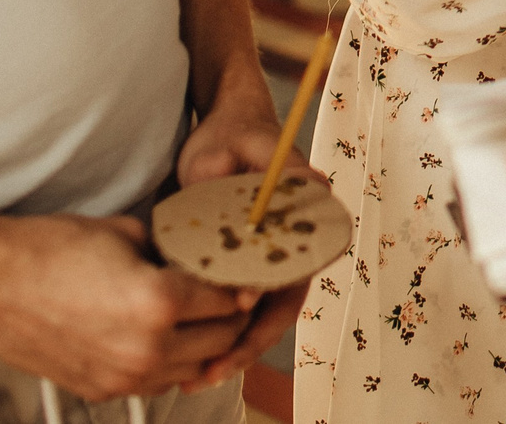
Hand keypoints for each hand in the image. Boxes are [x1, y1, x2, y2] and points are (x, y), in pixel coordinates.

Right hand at [0, 203, 257, 401]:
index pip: (229, 299)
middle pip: (222, 339)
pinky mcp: (101, 390)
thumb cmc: (47, 249)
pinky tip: (165, 335)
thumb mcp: (125, 232)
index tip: (249, 271)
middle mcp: (146, 349)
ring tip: (201, 313)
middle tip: (232, 292)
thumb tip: (203, 259)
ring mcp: (123, 377)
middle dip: (232, 315)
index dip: (242, 281)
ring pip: (195, 368)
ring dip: (206, 343)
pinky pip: (159, 382)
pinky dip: (172, 361)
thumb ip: (173, 250)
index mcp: (158, 303)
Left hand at [169, 77, 316, 389]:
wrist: (223, 129)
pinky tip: (199, 359)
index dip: (274, 291)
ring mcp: (274, 256)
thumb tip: (306, 185)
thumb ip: (264, 168)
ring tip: (203, 377)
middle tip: (216, 367)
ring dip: (238, 345)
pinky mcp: (250, 265)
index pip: (298, 262)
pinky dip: (226, 333)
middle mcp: (296, 240)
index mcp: (306, 210)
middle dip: (251, 339)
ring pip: (264, 312)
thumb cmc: (231, 133)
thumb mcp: (239, 146)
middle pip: (282, 300)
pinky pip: (245, 307)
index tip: (242, 309)